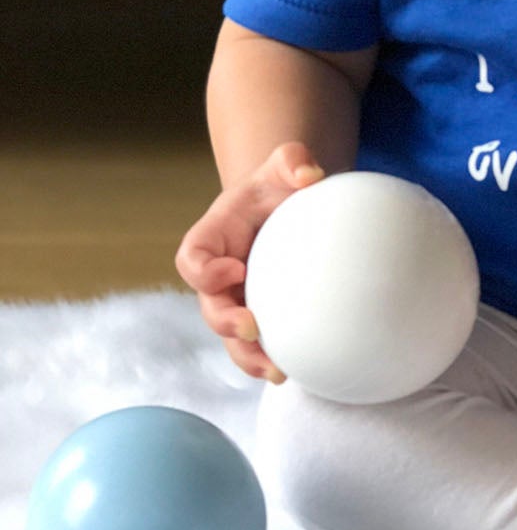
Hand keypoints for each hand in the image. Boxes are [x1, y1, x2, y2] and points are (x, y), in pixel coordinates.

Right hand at [174, 142, 324, 383]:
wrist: (289, 205)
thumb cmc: (280, 183)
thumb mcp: (284, 162)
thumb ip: (292, 159)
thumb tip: (310, 174)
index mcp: (212, 239)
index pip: (193, 259)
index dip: (204, 271)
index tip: (234, 269)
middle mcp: (218, 276)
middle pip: (209, 307)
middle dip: (225, 323)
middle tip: (252, 328)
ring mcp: (238, 299)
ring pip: (231, 338)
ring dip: (249, 357)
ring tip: (277, 371)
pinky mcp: (261, 314)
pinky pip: (259, 343)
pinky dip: (272, 358)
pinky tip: (297, 370)